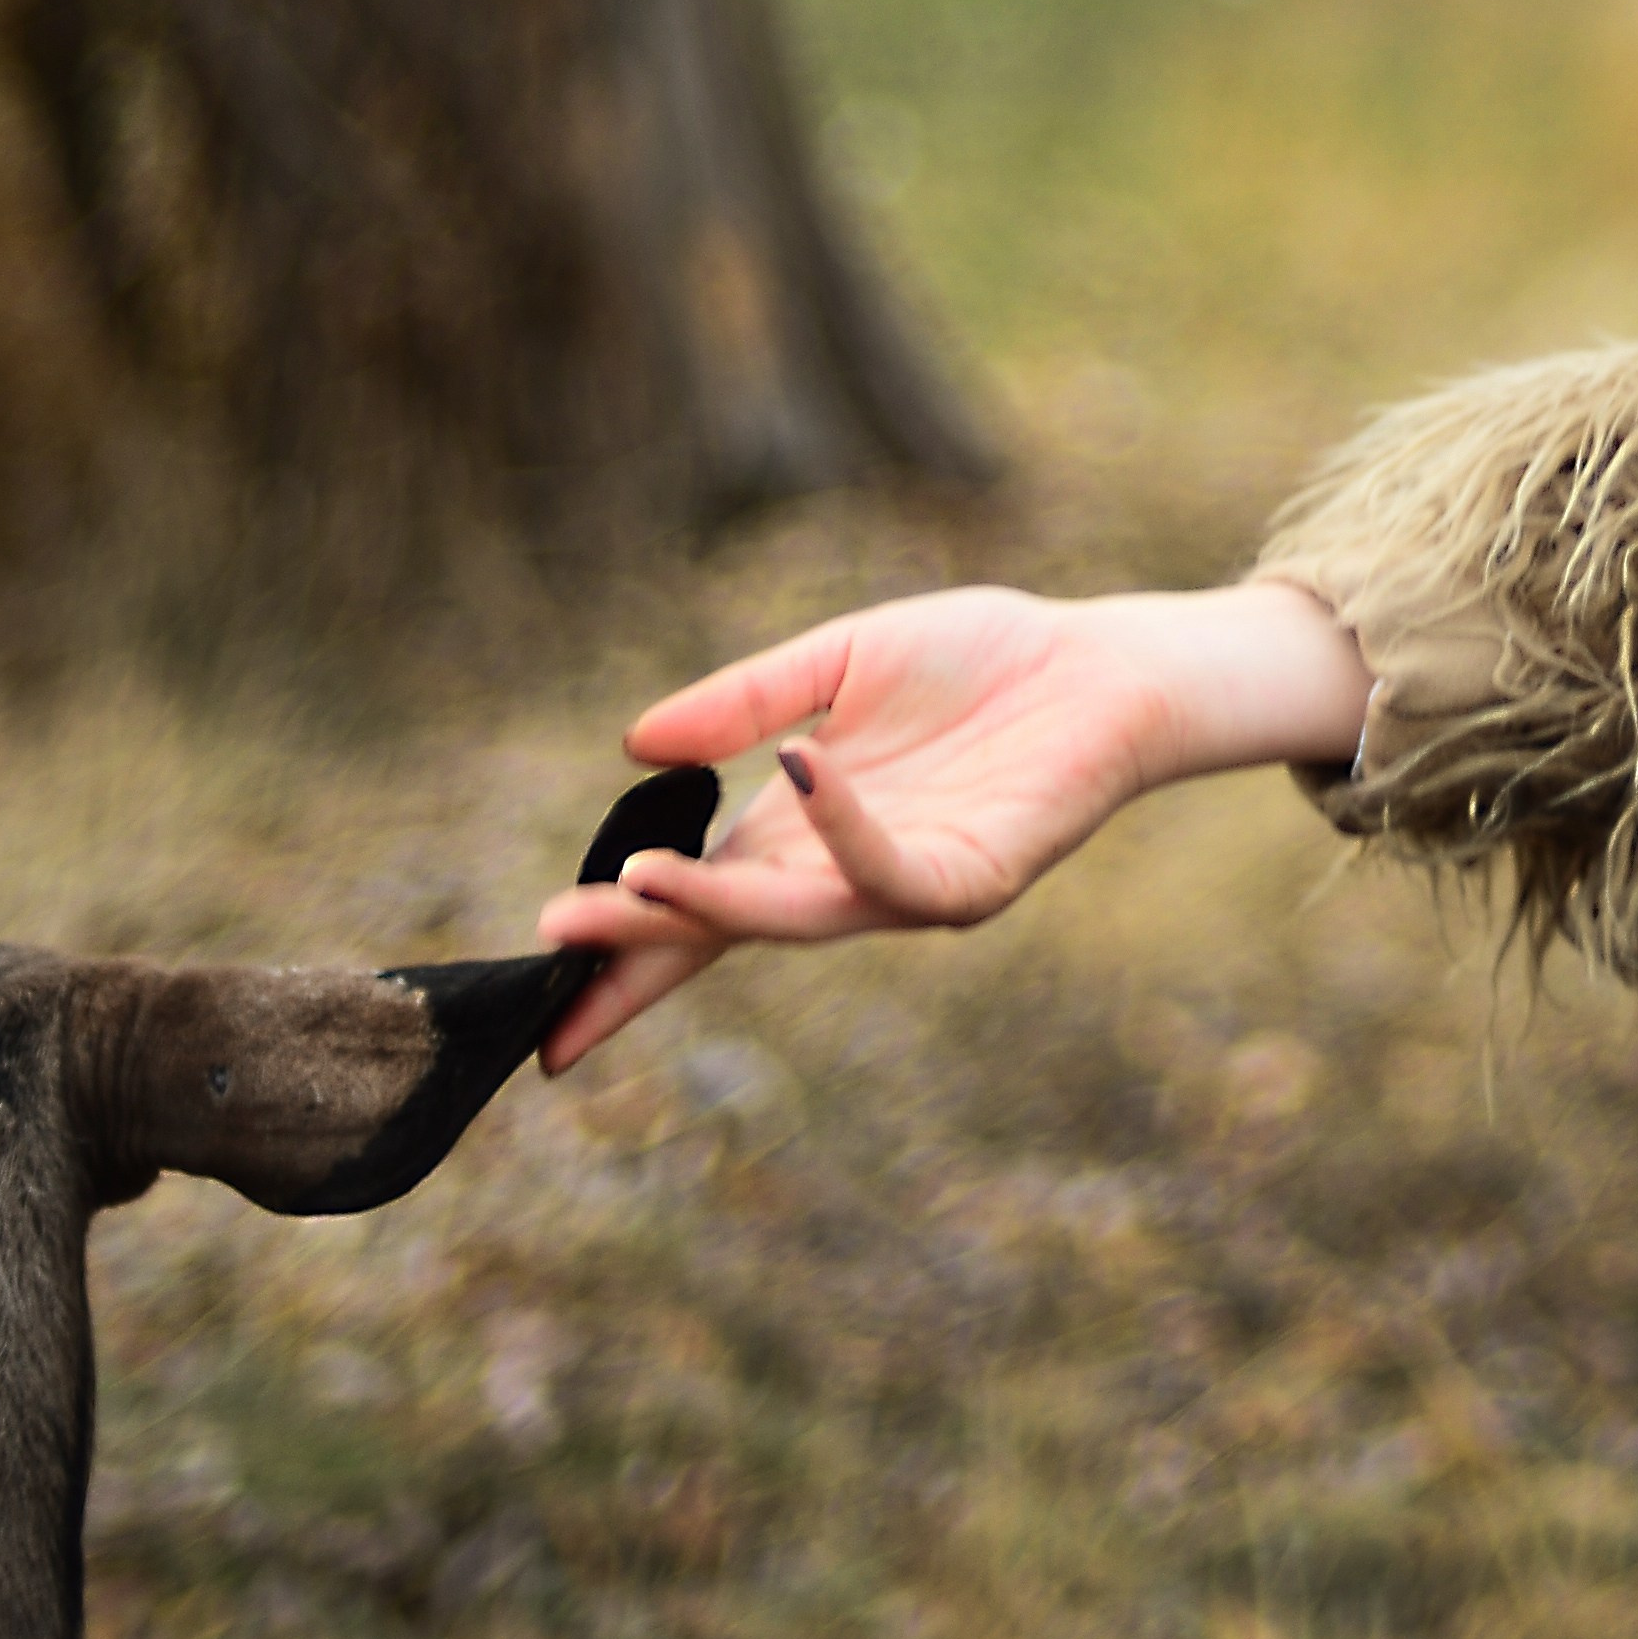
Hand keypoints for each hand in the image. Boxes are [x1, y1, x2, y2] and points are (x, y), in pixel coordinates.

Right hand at [534, 579, 1367, 1070]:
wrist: (1101, 663)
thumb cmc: (979, 663)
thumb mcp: (836, 663)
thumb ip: (742, 701)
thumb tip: (633, 744)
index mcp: (794, 831)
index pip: (688, 903)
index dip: (617, 943)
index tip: (535, 975)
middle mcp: (839, 873)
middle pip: (723, 930)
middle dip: (640, 944)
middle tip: (556, 941)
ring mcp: (905, 884)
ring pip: (796, 917)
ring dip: (716, 904)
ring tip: (635, 881)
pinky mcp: (973, 878)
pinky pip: (895, 867)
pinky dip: (846, 826)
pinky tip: (802, 768)